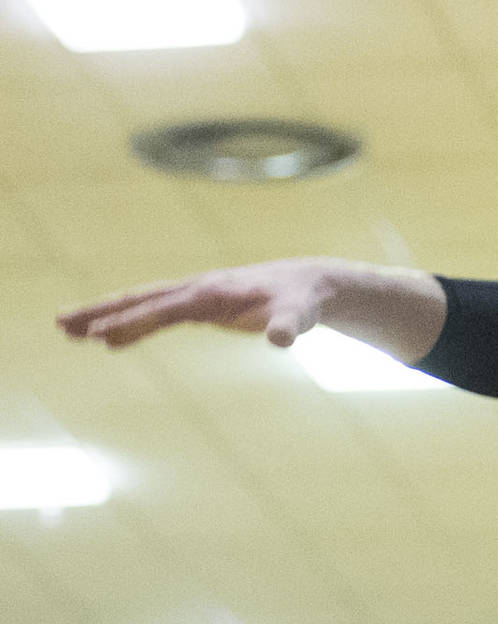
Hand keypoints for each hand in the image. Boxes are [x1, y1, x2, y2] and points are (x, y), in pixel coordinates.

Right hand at [58, 257, 347, 349]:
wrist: (309, 284)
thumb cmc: (303, 302)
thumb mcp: (302, 315)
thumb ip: (290, 326)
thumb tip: (281, 339)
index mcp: (214, 292)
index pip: (167, 309)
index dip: (136, 322)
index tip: (103, 335)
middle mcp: (198, 289)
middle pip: (141, 299)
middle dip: (102, 312)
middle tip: (62, 325)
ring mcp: (196, 295)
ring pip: (142, 302)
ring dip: (105, 315)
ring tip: (67, 329)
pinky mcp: (199, 304)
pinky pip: (156, 312)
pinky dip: (130, 321)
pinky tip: (107, 336)